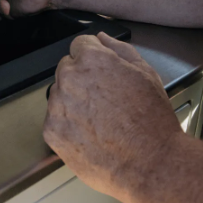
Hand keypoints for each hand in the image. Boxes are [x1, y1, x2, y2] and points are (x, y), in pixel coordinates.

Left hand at [43, 32, 182, 202]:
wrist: (150, 163)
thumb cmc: (151, 120)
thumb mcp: (145, 73)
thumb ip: (119, 50)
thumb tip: (101, 39)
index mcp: (91, 59)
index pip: (79, 45)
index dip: (93, 58)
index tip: (102, 73)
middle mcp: (69, 78)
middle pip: (67, 69)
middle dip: (82, 80)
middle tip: (105, 101)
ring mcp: (57, 105)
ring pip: (59, 95)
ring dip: (72, 102)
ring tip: (99, 121)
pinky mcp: (51, 131)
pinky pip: (54, 120)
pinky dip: (67, 126)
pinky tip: (90, 135)